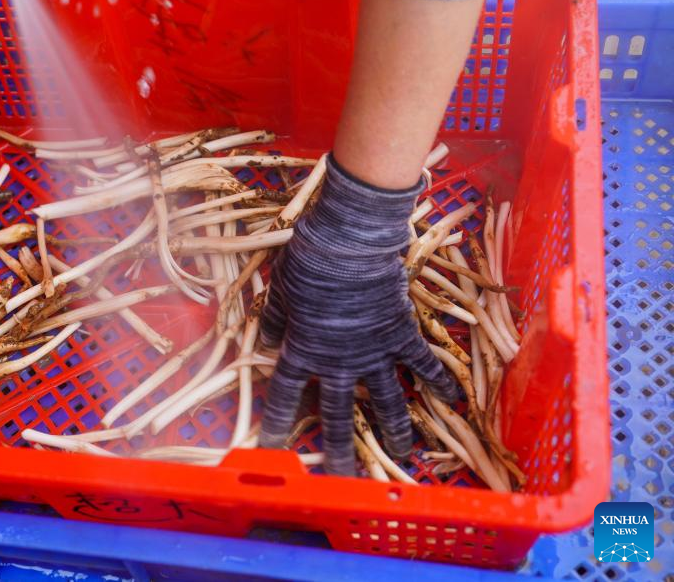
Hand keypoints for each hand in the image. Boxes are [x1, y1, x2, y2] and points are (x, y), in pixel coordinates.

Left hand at [258, 156, 458, 475]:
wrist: (352, 244)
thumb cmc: (309, 263)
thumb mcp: (281, 290)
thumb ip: (274, 319)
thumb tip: (266, 340)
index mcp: (303, 351)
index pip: (283, 395)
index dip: (277, 423)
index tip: (271, 448)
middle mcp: (339, 362)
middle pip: (337, 414)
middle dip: (339, 448)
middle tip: (343, 477)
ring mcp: (374, 352)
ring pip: (386, 401)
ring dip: (394, 429)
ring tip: (402, 455)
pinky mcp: (403, 336)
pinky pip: (423, 364)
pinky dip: (439, 381)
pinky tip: (454, 401)